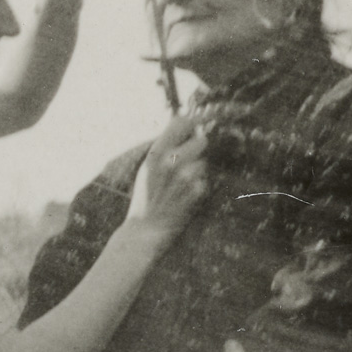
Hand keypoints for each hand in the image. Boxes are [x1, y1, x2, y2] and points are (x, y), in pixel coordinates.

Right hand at [126, 107, 209, 235]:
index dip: (192, 122)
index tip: (197, 124)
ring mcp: (186, 177)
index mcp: (156, 153)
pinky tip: (186, 196)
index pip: (182, 122)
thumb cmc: (145, 197)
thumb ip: (163, 146)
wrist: (145, 229)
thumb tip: (183, 124)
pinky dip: (199, 187)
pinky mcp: (197, 192)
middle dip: (199, 148)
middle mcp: (172, 161)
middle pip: (201, 140)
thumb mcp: (146, 167)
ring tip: (183, 184)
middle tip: (189, 159)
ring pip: (204, 162)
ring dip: (198, 170)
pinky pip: (205, 181)